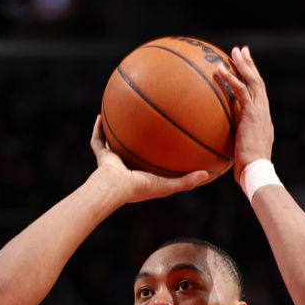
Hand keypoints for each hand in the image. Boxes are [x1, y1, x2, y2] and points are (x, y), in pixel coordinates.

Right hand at [89, 115, 208, 202]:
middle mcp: (127, 168)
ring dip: (115, 132)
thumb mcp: (168, 185)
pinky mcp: (102, 157)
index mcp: (141, 176)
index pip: (150, 165)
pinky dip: (97, 129)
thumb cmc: (141, 188)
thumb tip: (207, 174)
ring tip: (119, 116)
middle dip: (136, 141)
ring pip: (112, 144)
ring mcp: (113, 162)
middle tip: (144, 127)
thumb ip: (187, 181)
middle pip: (131, 151)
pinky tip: (100, 115)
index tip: (166, 145)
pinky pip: (97, 140)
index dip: (156, 157)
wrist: (116, 188)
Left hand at [216, 46, 274, 181]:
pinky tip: (221, 70)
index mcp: (263, 120)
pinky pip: (241, 92)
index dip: (253, 79)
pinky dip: (231, 79)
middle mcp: (264, 113)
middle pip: (258, 82)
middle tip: (241, 50)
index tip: (246, 68)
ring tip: (233, 52)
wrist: (256, 172)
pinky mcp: (252, 115)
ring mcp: (260, 112)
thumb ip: (236, 143)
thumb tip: (223, 146)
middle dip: (250, 65)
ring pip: (253, 82)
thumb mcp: (242, 153)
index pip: (259, 95)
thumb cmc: (248, 170)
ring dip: (243, 65)